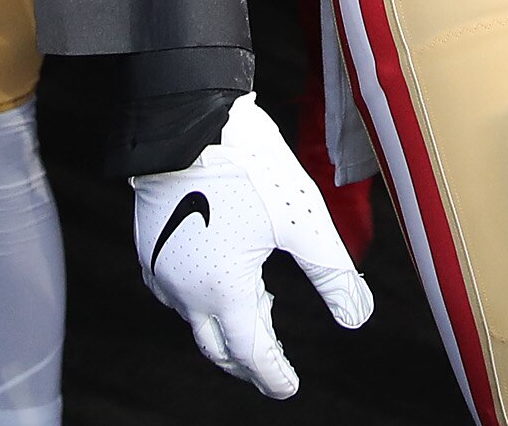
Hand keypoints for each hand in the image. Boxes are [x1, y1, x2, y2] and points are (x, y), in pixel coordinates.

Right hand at [132, 99, 373, 398]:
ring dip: (225, 326)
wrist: (189, 120)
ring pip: (193, 317)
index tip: (287, 388)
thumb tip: (357, 318)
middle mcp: (184, 290)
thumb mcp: (304, 221)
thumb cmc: (248, 167)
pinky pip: (174, 290)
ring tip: (260, 313)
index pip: (250, 353)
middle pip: (216, 345)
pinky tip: (221, 278)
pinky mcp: (150, 244)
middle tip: (270, 366)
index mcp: (223, 290)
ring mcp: (162, 268)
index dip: (271, 375)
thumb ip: (332, 274)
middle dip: (247, 361)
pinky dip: (202, 299)